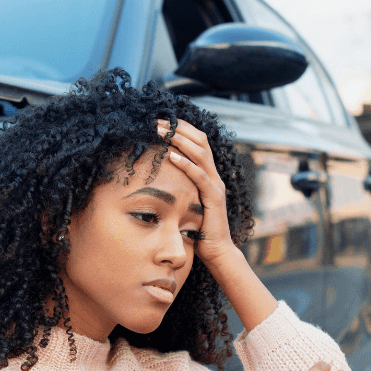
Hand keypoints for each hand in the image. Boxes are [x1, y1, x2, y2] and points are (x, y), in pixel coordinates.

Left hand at [156, 119, 234, 266]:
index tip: (161, 120)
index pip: (197, 142)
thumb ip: (177, 188)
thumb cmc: (197, 229)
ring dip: (180, 140)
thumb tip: (155, 178)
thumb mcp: (185, 203)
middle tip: (157, 120)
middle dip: (179, 128)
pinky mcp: (214, 198)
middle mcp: (214, 175)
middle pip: (200, 141)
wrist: (216, 251)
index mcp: (207, 174)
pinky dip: (186, 164)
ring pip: (200, 154)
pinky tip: (171, 155)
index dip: (181, 128)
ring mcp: (216, 185)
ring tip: (162, 131)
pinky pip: (200, 176)